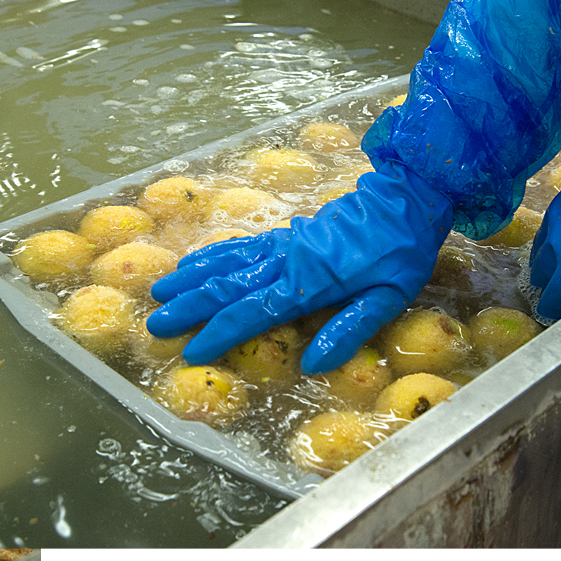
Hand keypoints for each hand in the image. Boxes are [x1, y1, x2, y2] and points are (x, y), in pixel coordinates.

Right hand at [146, 162, 452, 373]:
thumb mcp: (390, 297)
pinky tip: (191, 263)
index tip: (191, 351)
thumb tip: (312, 365)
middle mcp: (285, 262)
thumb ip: (349, 330)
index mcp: (309, 284)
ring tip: (158, 292)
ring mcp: (280, 245)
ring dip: (190, 279)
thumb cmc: (401, 251)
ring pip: (225, 263)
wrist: (404, 196)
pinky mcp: (283, 235)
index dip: (219, 334)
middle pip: (227, 287)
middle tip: (155, 324)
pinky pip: (239, 245)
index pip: (253, 313)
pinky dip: (211, 255)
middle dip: (189, 308)